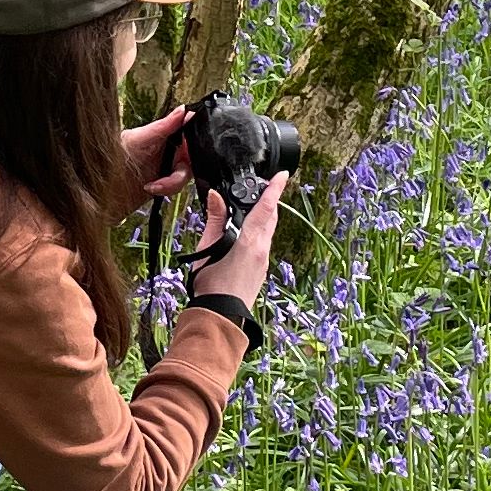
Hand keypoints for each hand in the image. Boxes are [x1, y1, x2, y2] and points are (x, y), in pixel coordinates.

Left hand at [118, 107, 197, 207]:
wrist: (100, 187)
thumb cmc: (115, 156)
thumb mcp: (139, 139)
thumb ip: (163, 126)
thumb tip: (183, 109)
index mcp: (165, 133)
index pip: (189, 130)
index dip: (197, 138)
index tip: (190, 148)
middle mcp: (168, 148)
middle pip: (193, 155)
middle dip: (184, 167)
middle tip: (173, 171)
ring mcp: (167, 167)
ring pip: (187, 173)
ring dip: (172, 182)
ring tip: (153, 184)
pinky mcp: (164, 183)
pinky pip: (177, 187)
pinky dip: (167, 189)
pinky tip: (151, 187)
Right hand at [193, 169, 288, 304]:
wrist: (222, 315)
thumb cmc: (211, 285)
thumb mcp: (207, 248)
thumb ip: (214, 220)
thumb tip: (215, 196)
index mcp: (250, 241)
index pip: (266, 208)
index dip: (274, 189)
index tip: (282, 175)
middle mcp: (262, 250)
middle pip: (271, 218)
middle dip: (270, 200)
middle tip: (263, 187)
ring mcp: (264, 261)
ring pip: (268, 231)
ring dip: (264, 216)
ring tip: (252, 206)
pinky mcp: (261, 270)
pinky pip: (264, 244)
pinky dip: (259, 232)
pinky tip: (246, 232)